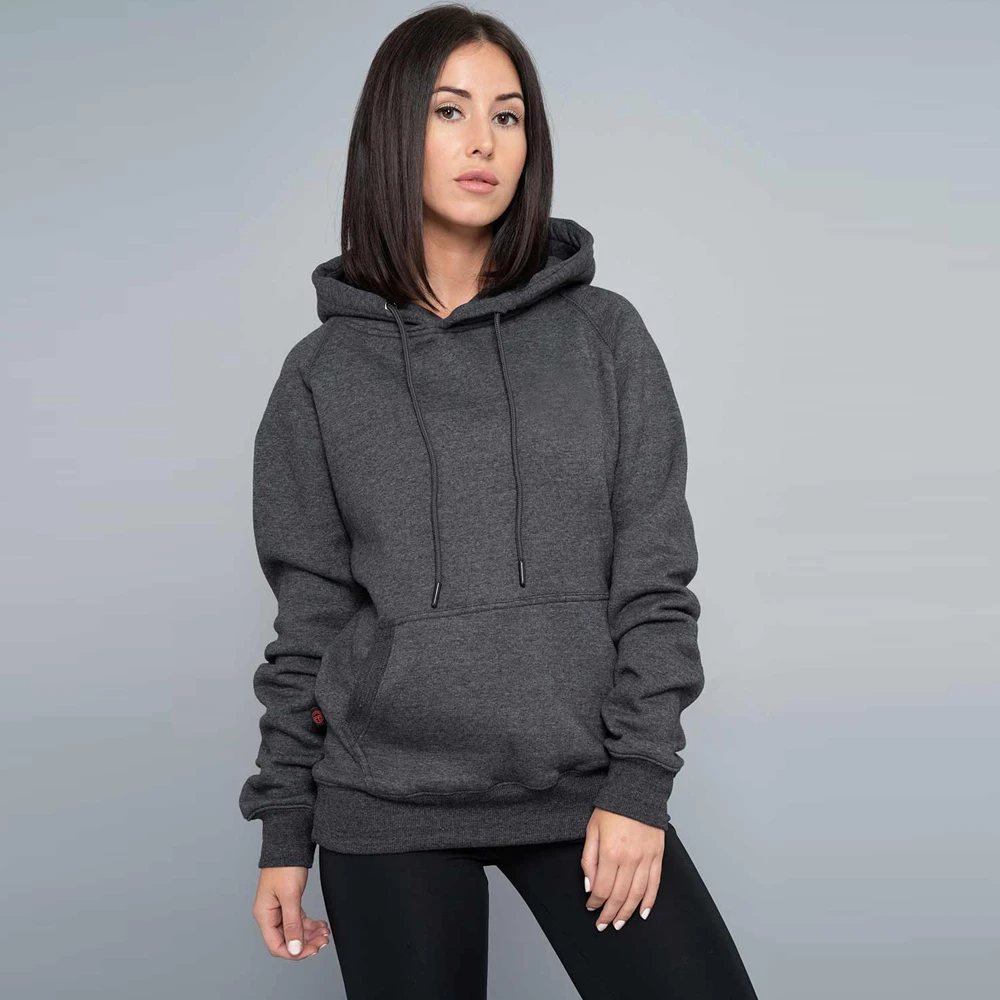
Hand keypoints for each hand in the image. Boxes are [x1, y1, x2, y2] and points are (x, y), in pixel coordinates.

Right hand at [252, 866, 330, 958]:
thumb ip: (292, 924)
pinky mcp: (289, 903)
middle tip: (323, 941)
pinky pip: (299, 921)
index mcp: (264, 915)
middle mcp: (270, 915)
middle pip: (287, 940)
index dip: (294, 952)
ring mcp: (279, 909)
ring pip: (295, 931)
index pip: (276, 945)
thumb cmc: (285, 866)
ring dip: (310, 935)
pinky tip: (321, 925)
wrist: (290, 844)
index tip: (312, 950)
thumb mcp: (290, 896)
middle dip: (306, 943)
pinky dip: (310, 925)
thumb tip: (294, 949)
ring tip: (325, 933)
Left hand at [580, 808, 663, 931]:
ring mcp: (646, 858)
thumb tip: (590, 885)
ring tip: (620, 923)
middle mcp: (629, 859)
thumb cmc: (611, 808)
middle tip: (604, 924)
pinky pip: (655, 884)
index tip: (591, 908)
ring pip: (637, 894)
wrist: (637, 790)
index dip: (595, 902)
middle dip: (610, 913)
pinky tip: (643, 912)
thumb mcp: (592, 830)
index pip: (602, 888)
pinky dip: (649, 901)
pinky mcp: (658, 855)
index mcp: (610, 852)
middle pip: (619, 895)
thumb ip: (588, 859)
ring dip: (628, 912)